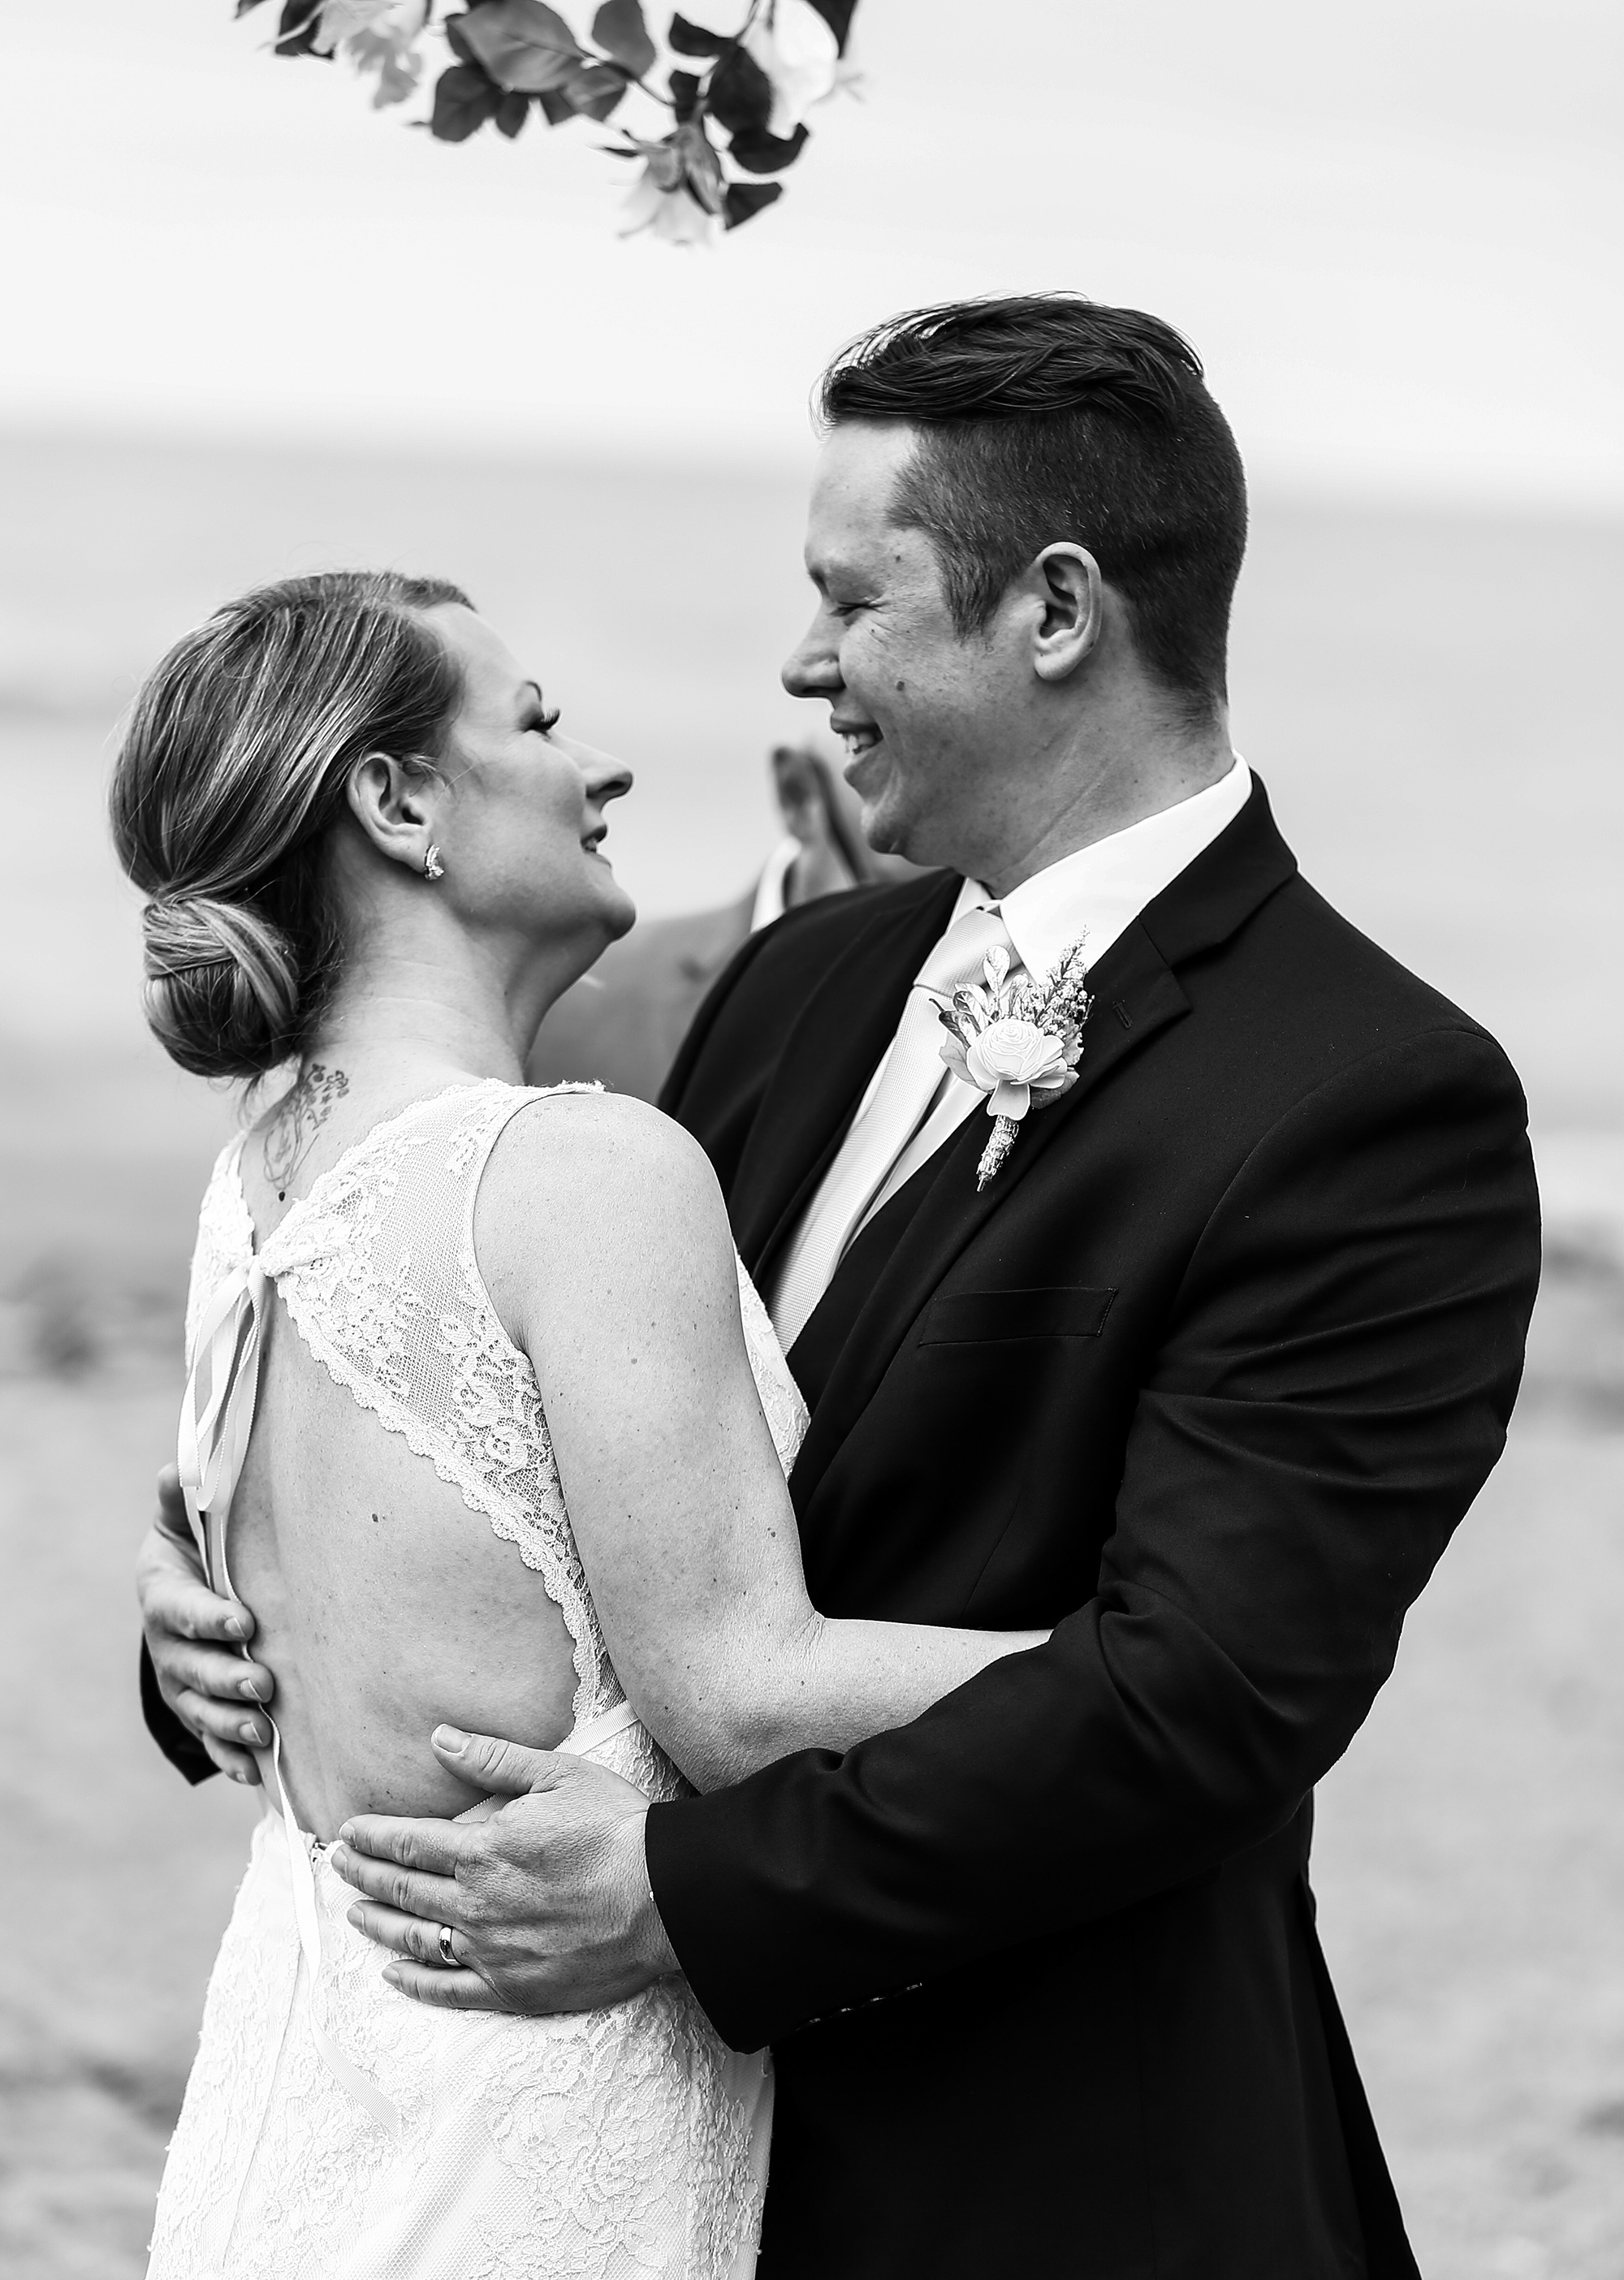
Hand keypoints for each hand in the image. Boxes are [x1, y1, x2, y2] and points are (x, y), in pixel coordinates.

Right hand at [137, 1465, 272, 1783]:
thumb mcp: (185, 1520)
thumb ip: (183, 1499)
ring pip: (202, 1711)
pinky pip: (211, 1741)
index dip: (208, 1618)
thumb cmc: (196, 1546)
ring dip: (232, 1724)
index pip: (181, 1609)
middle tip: (263, 1685)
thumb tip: (176, 1468)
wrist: (187, 1591)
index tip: (244, 1623)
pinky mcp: (199, 1711)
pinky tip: (255, 1771)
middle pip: (194, 1668)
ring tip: (266, 1733)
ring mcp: (183, 1683)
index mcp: (163, 1594)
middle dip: (228, 1679)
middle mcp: (168, 1645)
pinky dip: (231, 1757)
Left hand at [331, 1724, 678, 2014]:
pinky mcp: (513, 1989)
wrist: (665, 1897)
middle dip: (362, 1875)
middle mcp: (476, 1904)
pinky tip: (394, 1975)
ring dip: (379, 1924)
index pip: (408, 1843)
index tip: (345, 1833)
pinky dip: (415, 1983)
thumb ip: (493, 1761)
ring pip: (416, 1940)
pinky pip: (449, 1990)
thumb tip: (440, 1739)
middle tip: (337, 1866)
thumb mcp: (558, 1775)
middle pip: (403, 1889)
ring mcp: (491, 1951)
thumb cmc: (617, 1829)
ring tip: (355, 1913)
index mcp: (484, 1849)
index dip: (371, 1837)